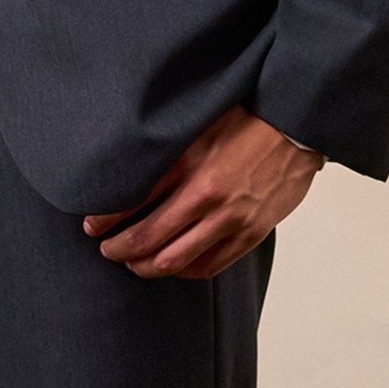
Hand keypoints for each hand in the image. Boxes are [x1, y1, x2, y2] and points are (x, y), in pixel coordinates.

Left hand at [82, 106, 324, 279]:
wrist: (297, 126)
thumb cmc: (247, 117)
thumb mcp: (200, 122)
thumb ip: (168, 147)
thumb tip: (129, 164)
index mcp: (190, 163)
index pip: (134, 201)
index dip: (106, 218)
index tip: (91, 224)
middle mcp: (207, 196)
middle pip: (148, 238)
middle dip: (119, 248)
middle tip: (105, 249)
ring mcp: (230, 220)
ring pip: (174, 260)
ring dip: (145, 266)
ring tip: (132, 262)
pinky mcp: (250, 234)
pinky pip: (208, 266)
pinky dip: (183, 271)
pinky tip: (171, 265)